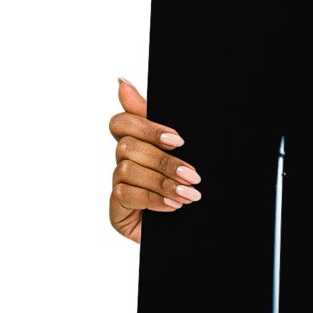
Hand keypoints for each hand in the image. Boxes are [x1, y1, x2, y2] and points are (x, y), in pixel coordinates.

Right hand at [108, 77, 201, 243]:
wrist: (195, 230)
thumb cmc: (187, 190)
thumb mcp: (180, 153)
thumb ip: (153, 121)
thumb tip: (122, 82)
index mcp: (138, 144)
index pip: (122, 123)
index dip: (146, 126)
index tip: (178, 139)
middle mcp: (123, 162)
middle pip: (127, 146)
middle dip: (163, 161)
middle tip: (192, 174)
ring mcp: (119, 186)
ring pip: (127, 170)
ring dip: (162, 182)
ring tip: (189, 195)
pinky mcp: (117, 210)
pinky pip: (126, 195)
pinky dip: (153, 198)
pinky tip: (173, 206)